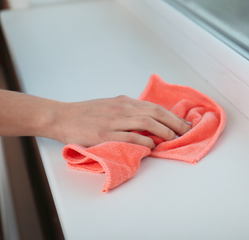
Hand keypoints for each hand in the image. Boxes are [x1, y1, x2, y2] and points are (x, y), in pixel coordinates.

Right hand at [49, 95, 190, 147]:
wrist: (62, 116)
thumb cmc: (86, 113)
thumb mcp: (110, 106)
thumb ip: (128, 111)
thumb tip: (148, 119)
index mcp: (124, 102)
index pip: (154, 107)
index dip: (172, 116)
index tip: (184, 123)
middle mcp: (122, 108)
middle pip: (155, 113)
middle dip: (174, 122)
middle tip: (187, 131)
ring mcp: (113, 121)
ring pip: (146, 122)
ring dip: (163, 131)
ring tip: (174, 139)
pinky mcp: (104, 134)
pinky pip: (129, 137)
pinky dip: (144, 141)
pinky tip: (152, 146)